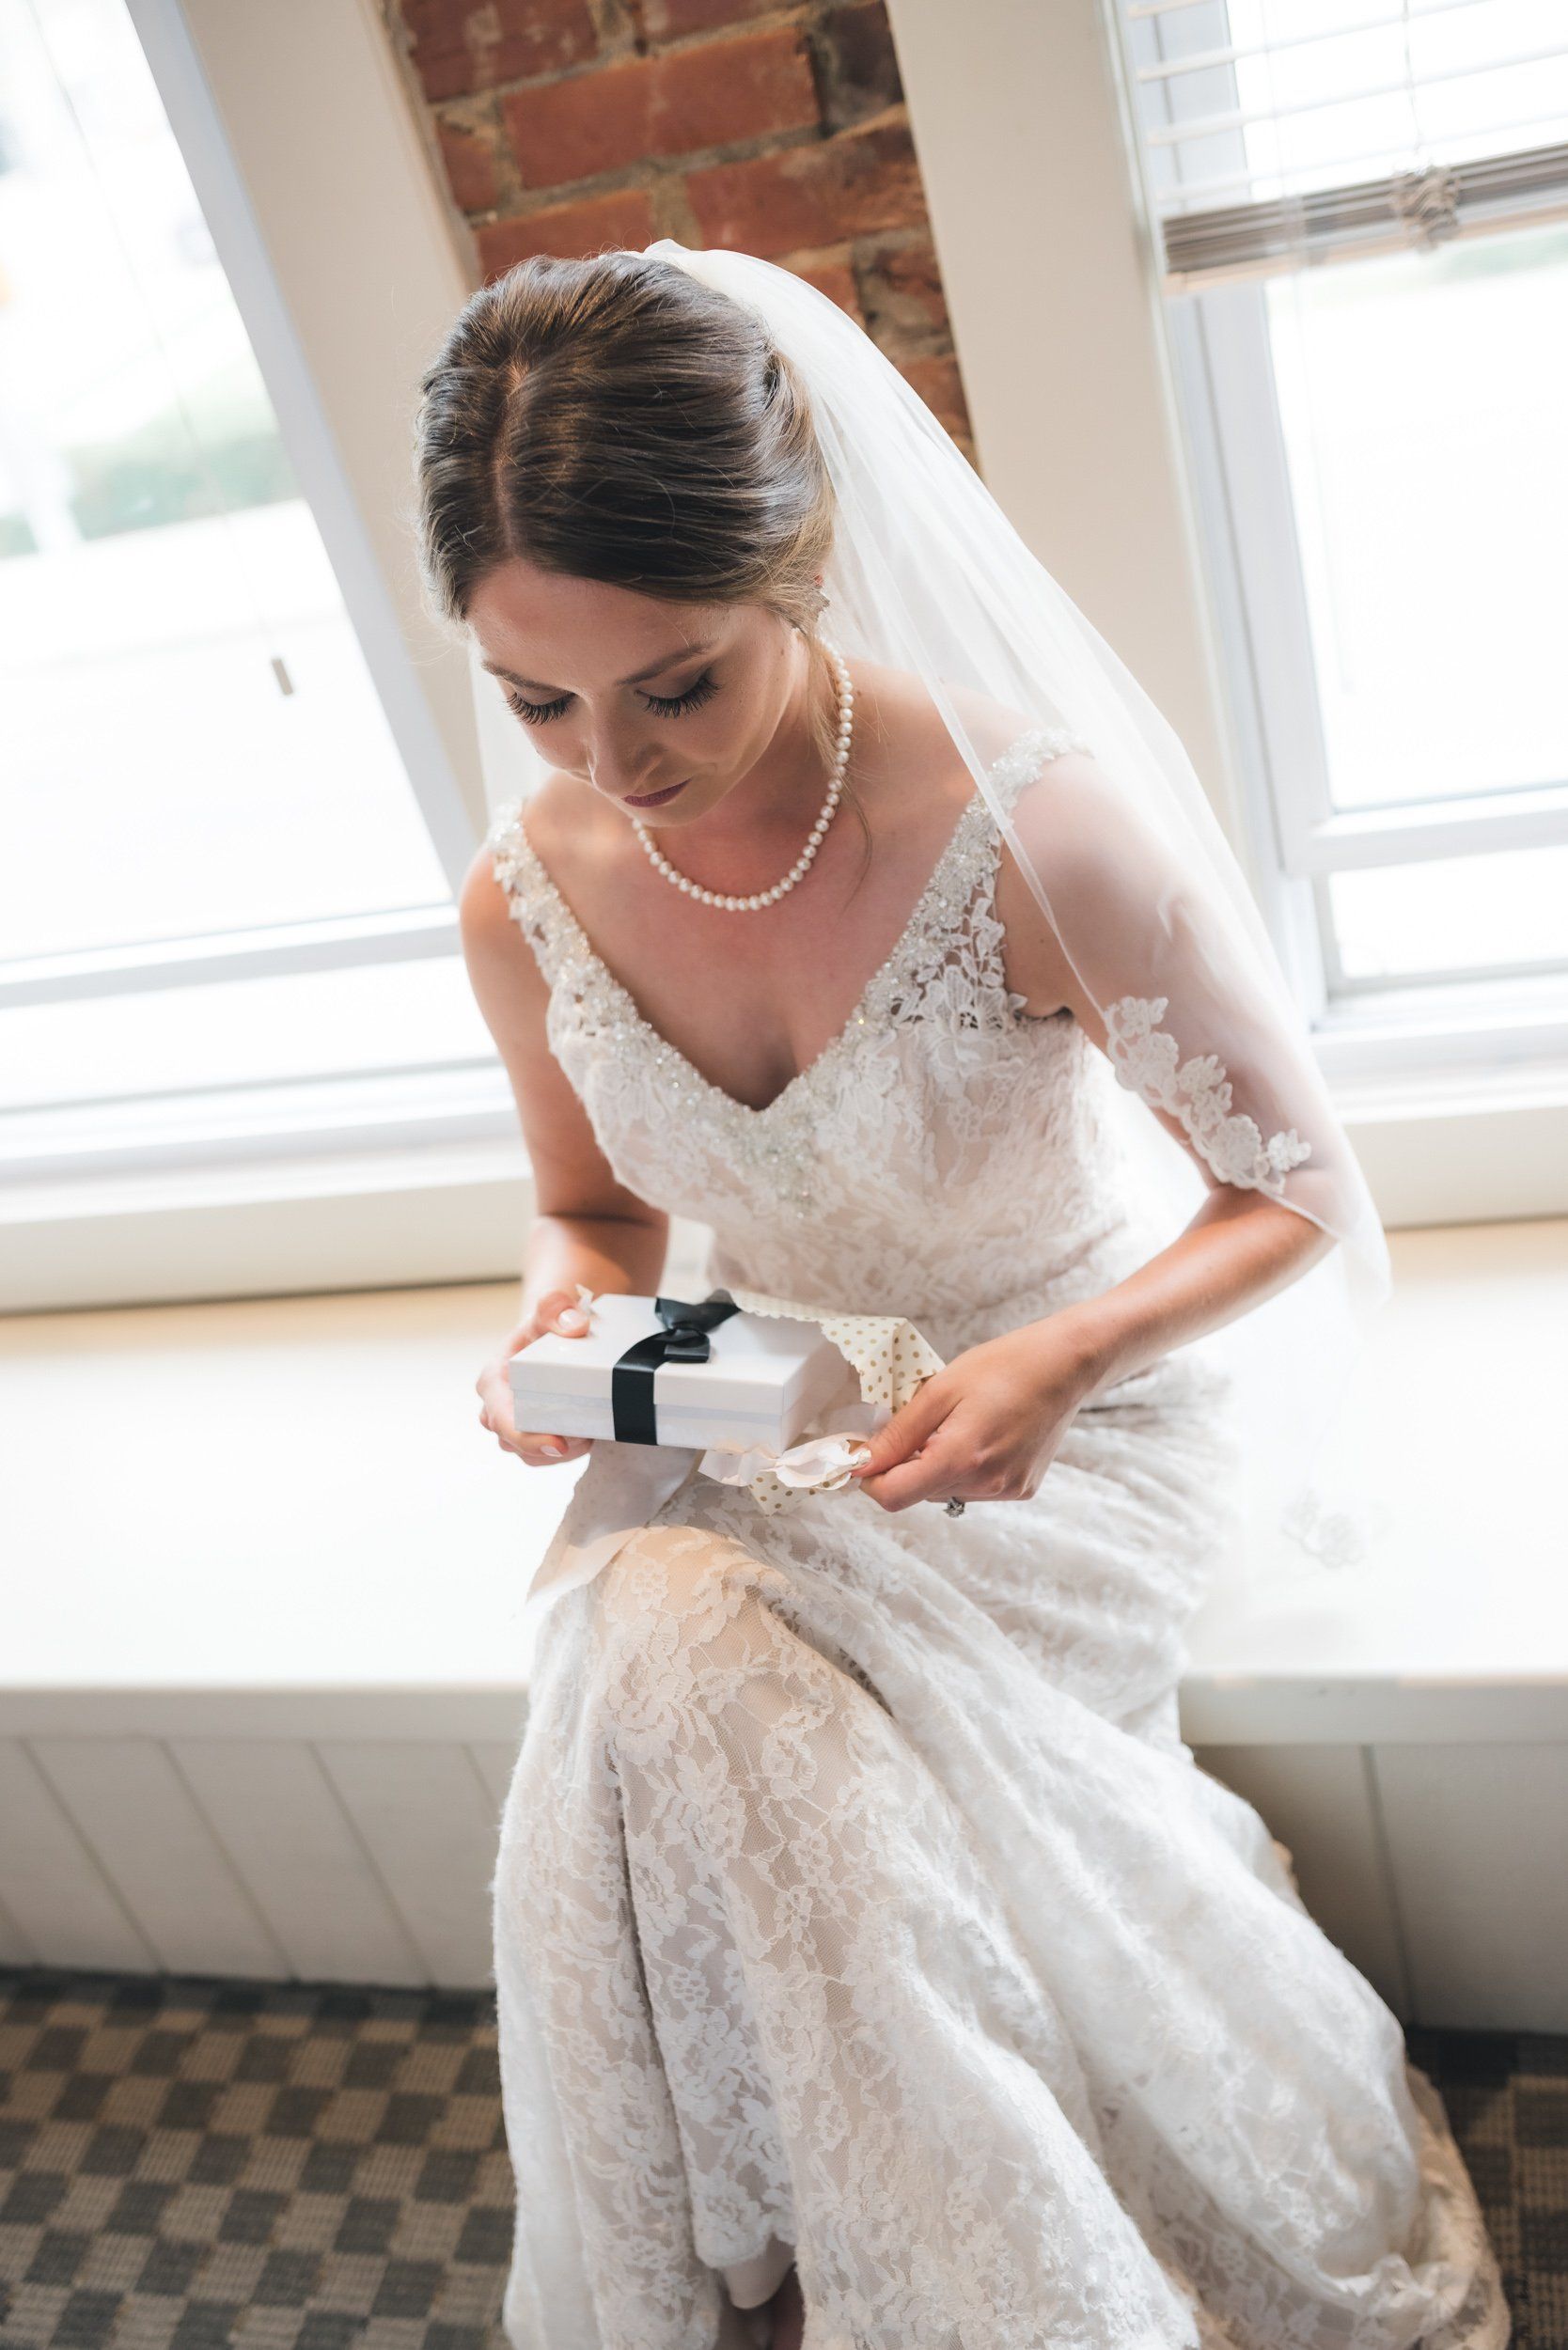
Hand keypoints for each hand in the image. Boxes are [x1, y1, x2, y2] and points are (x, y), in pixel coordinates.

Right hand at [477, 1287, 594, 1467]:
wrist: (550, 1335)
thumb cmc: (544, 1326)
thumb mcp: (550, 1310)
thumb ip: (557, 1308)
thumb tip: (575, 1326)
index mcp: (493, 1380)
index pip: (501, 1418)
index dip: (526, 1437)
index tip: (558, 1443)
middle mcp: (496, 1406)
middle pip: (513, 1442)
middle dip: (549, 1447)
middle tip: (585, 1435)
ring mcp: (512, 1423)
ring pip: (529, 1455)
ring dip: (560, 1453)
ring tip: (588, 1434)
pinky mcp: (530, 1433)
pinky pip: (542, 1456)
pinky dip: (566, 1452)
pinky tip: (586, 1437)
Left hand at [846, 1316, 1099, 1511]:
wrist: (1066, 1364)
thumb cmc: (1005, 1366)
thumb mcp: (940, 1390)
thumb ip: (898, 1433)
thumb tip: (862, 1463)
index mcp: (960, 1458)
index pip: (892, 1496)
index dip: (870, 1478)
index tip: (867, 1453)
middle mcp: (986, 1484)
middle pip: (918, 1493)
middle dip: (907, 1465)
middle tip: (923, 1422)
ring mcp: (1007, 1490)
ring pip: (945, 1491)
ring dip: (938, 1466)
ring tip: (960, 1424)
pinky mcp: (1022, 1488)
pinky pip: (974, 1488)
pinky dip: (966, 1468)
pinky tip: (983, 1434)